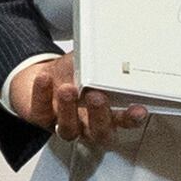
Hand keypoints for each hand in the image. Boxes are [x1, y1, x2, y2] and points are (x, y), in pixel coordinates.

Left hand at [7, 52, 149, 146]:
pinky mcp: (42, 119)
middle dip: (100, 116)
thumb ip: (101, 62)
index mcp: (106, 112)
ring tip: (68, 89)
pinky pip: (41, 113)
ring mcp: (64, 124)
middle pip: (99, 133)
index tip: (139, 110)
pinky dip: (42, 95)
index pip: (124, 121)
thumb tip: (113, 47)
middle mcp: (88, 124)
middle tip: (98, 97)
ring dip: (69, 110)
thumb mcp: (90, 65)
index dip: (132, 118)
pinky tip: (45, 79)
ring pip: (69, 130)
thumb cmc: (73, 74)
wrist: (44, 78)